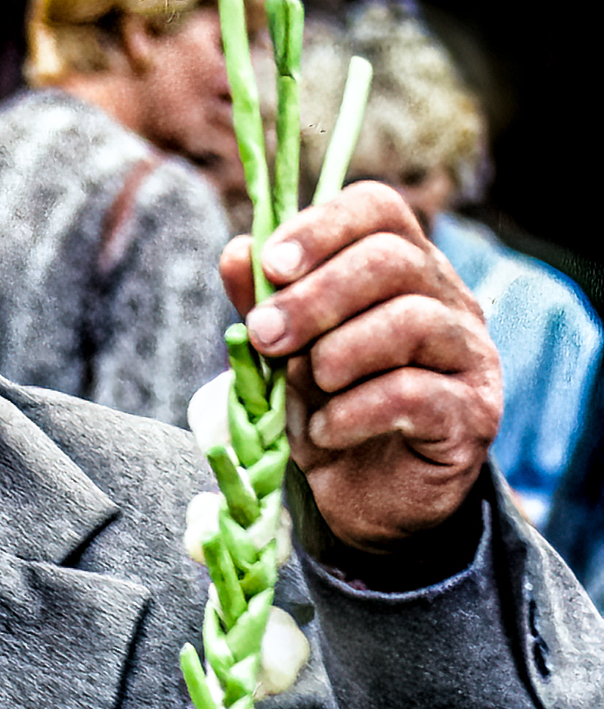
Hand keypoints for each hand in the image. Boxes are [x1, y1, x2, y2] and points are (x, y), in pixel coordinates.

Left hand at [217, 182, 500, 552]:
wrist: (366, 500)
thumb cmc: (327, 412)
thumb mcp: (282, 356)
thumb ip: (263, 303)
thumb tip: (236, 252)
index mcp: (402, 268)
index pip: (378, 209)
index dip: (322, 227)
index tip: (271, 265)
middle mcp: (447, 300)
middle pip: (392, 260)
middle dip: (314, 298)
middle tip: (264, 337)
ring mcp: (469, 354)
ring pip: (412, 320)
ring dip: (336, 355)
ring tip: (306, 388)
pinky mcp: (473, 413)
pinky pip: (414, 393)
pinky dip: (354, 411)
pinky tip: (327, 432)